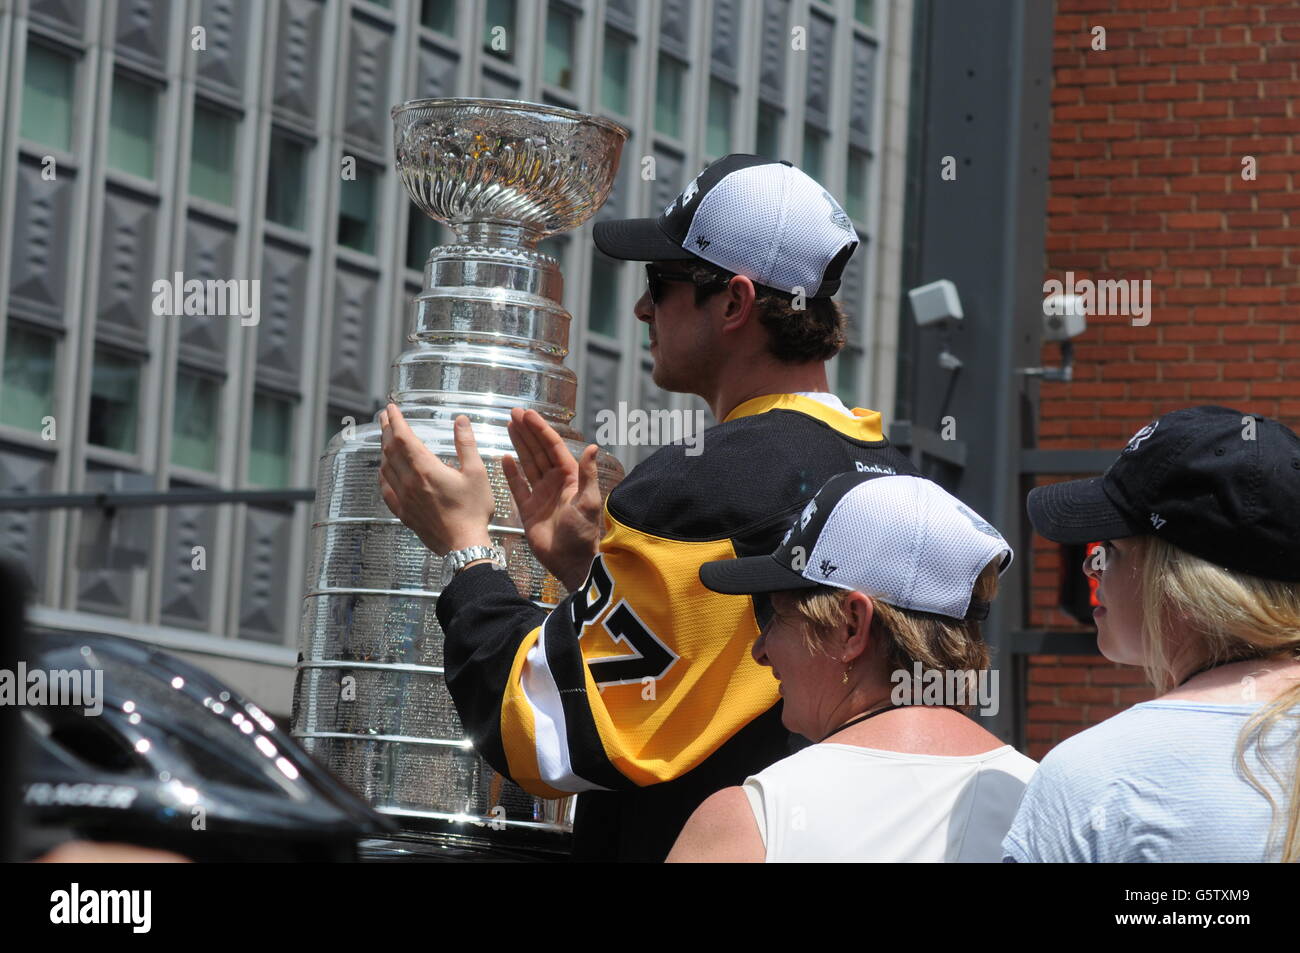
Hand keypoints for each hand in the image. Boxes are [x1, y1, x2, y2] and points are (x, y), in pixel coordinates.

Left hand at [379, 403, 494, 554]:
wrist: (463, 545)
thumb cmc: (472, 511)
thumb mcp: (476, 473)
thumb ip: (466, 444)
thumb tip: (461, 421)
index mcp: (426, 469)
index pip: (403, 437)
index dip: (395, 420)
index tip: (391, 408)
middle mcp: (409, 481)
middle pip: (390, 449)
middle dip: (386, 430)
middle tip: (384, 416)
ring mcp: (404, 498)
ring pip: (385, 468)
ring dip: (383, 450)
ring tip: (386, 439)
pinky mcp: (403, 512)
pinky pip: (385, 489)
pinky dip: (383, 475)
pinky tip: (385, 472)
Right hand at [502, 407, 604, 590]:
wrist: (571, 562)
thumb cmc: (584, 533)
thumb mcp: (589, 502)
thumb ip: (588, 474)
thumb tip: (593, 446)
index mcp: (570, 477)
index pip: (553, 447)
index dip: (540, 429)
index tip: (528, 414)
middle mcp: (555, 483)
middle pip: (538, 451)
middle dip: (527, 431)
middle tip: (513, 413)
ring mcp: (541, 495)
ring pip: (528, 464)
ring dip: (519, 445)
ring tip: (508, 427)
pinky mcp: (529, 509)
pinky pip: (518, 486)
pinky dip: (511, 473)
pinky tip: (504, 458)